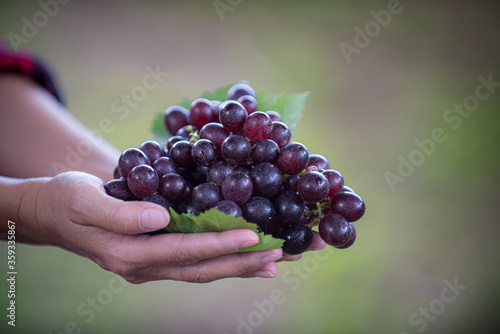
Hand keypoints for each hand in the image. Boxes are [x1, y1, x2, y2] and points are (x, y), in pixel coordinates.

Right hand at [18, 171, 285, 282]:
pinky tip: (247, 259)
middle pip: (201, 269)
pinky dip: (223, 261)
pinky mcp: (156, 256)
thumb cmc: (64, 200)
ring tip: (275, 261)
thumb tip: (162, 218)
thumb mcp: (83, 199)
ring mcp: (151, 265)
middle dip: (243, 261)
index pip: (182, 251)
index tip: (252, 235)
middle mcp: (143, 267)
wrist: (51, 213)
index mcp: (127, 255)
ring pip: (203, 270)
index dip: (218, 244)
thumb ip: (121, 213)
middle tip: (280, 252)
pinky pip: (195, 263)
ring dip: (240, 266)